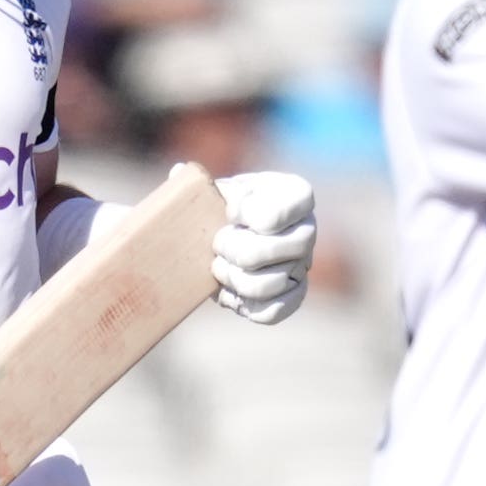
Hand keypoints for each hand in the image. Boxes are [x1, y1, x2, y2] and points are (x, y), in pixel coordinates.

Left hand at [211, 170, 315, 326]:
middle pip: (283, 248)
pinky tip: (227, 292)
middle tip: (216, 244)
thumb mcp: (212, 185)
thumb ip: (196, 181)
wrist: (222, 233)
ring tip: (216, 268)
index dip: (252, 213)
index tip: (228, 211)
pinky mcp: (290, 295)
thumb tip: (179, 173)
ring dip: (235, 279)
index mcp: (295, 195)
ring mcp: (302, 265)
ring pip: (273, 283)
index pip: (290, 206)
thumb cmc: (218, 203)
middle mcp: (306, 230)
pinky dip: (244, 306)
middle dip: (238, 249)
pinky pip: (273, 312)